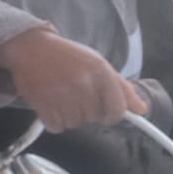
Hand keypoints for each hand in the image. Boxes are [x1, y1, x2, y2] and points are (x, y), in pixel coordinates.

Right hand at [0, 28, 147, 132]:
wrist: (30, 47)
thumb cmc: (67, 56)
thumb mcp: (98, 65)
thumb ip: (121, 88)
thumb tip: (142, 110)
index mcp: (101, 72)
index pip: (117, 110)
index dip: (110, 114)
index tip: (102, 110)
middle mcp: (83, 83)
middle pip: (94, 118)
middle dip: (86, 111)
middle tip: (74, 95)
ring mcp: (61, 93)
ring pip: (75, 124)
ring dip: (69, 116)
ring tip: (61, 98)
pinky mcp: (42, 102)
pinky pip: (56, 126)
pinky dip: (53, 121)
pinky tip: (50, 105)